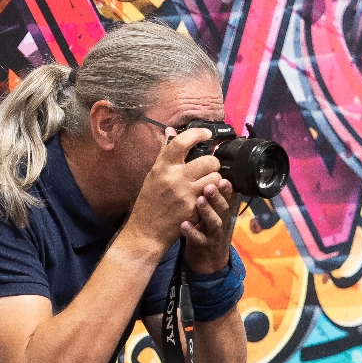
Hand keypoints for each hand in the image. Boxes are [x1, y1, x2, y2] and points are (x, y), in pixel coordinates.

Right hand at [123, 125, 222, 251]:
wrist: (146, 232)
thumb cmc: (149, 203)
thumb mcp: (153, 175)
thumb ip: (165, 153)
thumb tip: (171, 131)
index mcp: (162, 166)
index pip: (182, 141)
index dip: (198, 134)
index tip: (207, 135)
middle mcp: (174, 177)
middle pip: (209, 160)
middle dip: (213, 164)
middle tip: (208, 170)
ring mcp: (185, 193)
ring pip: (216, 178)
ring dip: (215, 181)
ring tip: (207, 185)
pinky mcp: (194, 208)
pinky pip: (213, 195)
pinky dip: (212, 196)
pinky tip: (205, 199)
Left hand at [181, 177, 236, 274]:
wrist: (208, 259)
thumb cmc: (206, 227)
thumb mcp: (213, 211)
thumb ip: (211, 194)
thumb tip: (206, 168)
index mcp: (223, 209)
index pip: (229, 196)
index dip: (227, 188)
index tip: (222, 178)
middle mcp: (222, 220)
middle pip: (224, 207)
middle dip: (218, 196)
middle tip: (209, 186)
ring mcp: (213, 234)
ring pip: (214, 223)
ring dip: (208, 212)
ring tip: (199, 200)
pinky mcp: (203, 246)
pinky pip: (198, 240)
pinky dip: (192, 232)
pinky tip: (183, 225)